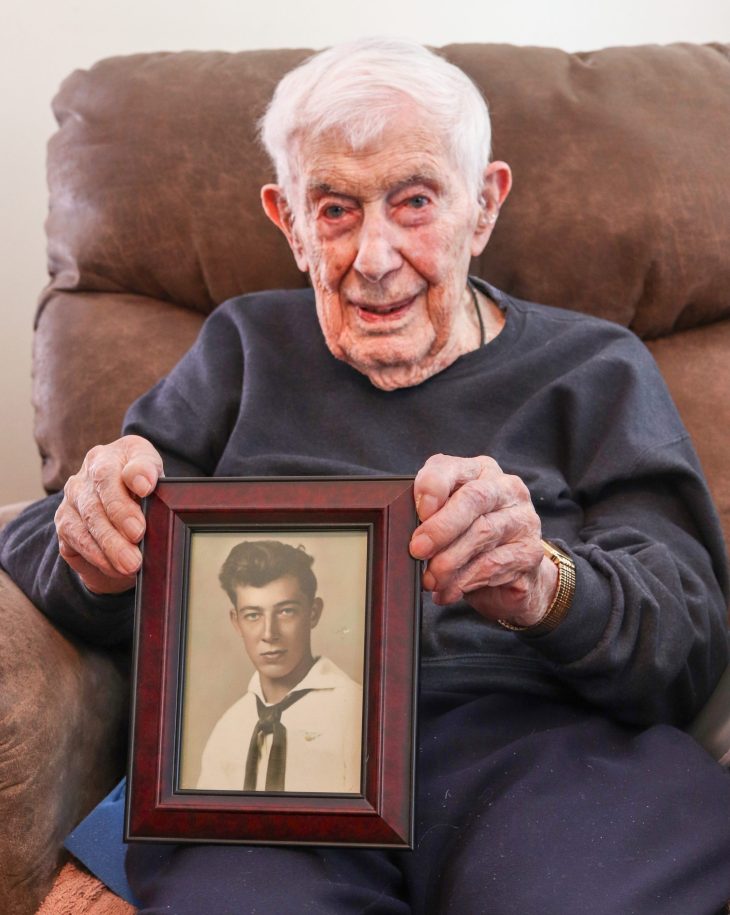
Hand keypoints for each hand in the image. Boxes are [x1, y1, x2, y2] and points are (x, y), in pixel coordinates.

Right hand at [54, 435, 163, 594]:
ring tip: (130, 563)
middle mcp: (89, 472)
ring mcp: (73, 497)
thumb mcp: (156, 479)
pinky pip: (77, 540)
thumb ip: (151, 475)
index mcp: (114, 455)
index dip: (135, 475)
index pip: (122, 462)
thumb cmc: (145, 492)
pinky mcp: (64, 523)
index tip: (146, 489)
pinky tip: (114, 567)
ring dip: (109, 545)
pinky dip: (97, 556)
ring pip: (87, 521)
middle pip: (101, 493)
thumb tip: (145, 484)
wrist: (123, 512)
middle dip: (120, 517)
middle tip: (138, 535)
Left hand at [409, 454, 556, 626]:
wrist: (509, 575)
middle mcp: (506, 488)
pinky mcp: (529, 551)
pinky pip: (494, 564)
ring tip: (430, 579)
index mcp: (479, 471)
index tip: (417, 513)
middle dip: (441, 527)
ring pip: (483, 533)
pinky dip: (465, 580)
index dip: (432, 487)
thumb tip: (406, 529)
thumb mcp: (442, 521)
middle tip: (417, 550)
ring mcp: (523, 519)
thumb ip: (427, 514)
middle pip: (473, 498)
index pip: (452, 468)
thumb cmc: (467, 539)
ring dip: (450, 561)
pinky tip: (448, 590)